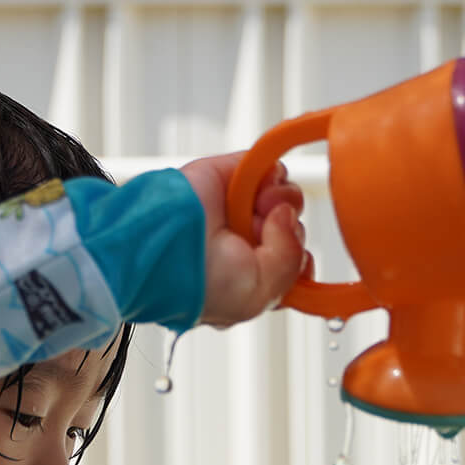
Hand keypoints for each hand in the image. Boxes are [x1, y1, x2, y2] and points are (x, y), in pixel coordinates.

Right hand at [178, 153, 309, 328]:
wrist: (163, 246)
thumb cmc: (198, 284)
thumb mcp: (258, 296)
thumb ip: (289, 263)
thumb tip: (287, 214)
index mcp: (250, 277)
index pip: (294, 267)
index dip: (301, 261)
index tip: (296, 263)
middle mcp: (247, 244)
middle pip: (294, 230)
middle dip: (288, 234)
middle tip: (260, 240)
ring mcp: (241, 209)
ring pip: (288, 198)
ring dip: (281, 204)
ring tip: (256, 214)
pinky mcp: (233, 176)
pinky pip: (272, 168)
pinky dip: (272, 177)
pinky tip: (256, 194)